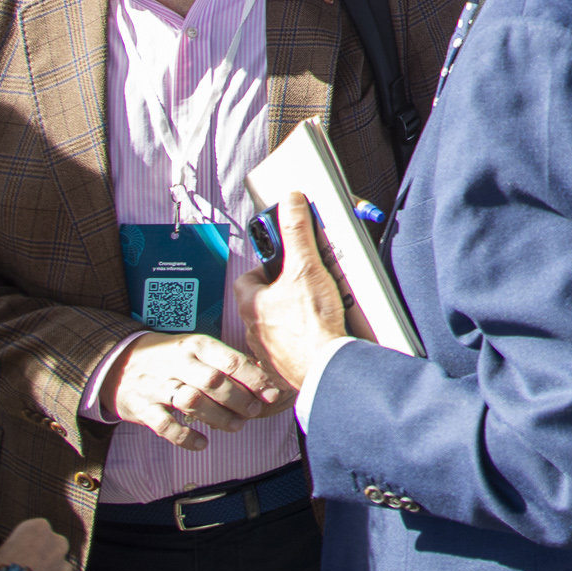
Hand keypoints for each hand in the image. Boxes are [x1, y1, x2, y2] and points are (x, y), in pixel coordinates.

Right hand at [0, 518, 75, 570]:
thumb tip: (4, 557)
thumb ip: (3, 553)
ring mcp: (65, 568)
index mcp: (37, 529)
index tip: (14, 555)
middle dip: (41, 557)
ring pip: (59, 569)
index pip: (34, 530)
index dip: (23, 543)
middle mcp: (57, 543)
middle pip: (52, 546)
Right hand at [97, 328, 285, 450]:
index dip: (254, 378)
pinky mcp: (142, 408)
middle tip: (254, 411)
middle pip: (213, 382)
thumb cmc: (170, 357)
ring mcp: (157, 386)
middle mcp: (176, 363)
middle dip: (239, 399)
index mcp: (195, 345)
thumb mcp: (196, 349)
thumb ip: (225, 361)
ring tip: (236, 426)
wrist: (119, 363)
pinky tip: (202, 443)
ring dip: (218, 417)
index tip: (271, 393)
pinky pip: (164, 426)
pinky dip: (185, 437)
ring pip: (191, 402)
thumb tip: (263, 377)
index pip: (229, 360)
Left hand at [229, 194, 353, 399]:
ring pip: (274, 327)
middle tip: (305, 284)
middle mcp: (254, 329)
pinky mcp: (285, 367)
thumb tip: (290, 203)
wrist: (325, 367)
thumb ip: (297, 232)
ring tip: (316, 309)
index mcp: (252, 305)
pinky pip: (288, 350)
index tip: (281, 263)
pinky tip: (318, 336)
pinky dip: (300, 342)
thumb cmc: (311, 325)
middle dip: (282, 292)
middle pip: (262, 303)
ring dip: (290, 318)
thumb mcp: (305, 267)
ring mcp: (268, 350)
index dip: (263, 269)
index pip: (246, 279)